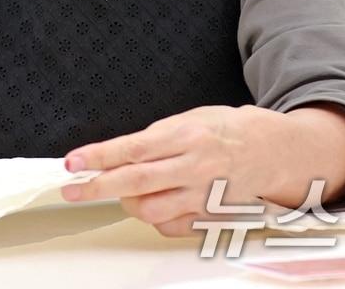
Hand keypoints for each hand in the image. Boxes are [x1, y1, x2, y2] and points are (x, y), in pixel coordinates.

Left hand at [60, 105, 281, 236]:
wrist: (272, 150)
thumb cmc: (225, 130)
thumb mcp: (188, 118)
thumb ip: (154, 138)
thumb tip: (116, 154)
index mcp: (186, 136)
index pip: (133, 149)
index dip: (99, 157)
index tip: (74, 162)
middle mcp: (194, 167)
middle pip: (137, 183)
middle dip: (98, 187)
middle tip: (73, 190)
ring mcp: (203, 195)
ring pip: (151, 210)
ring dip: (128, 203)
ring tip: (125, 191)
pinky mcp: (211, 216)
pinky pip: (171, 226)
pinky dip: (155, 218)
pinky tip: (156, 203)